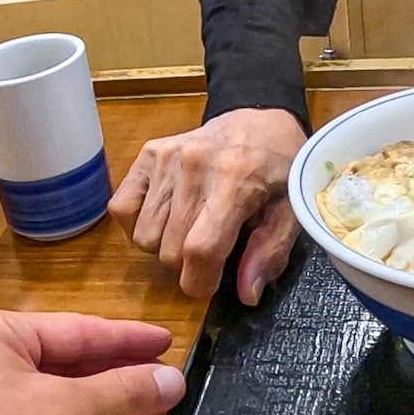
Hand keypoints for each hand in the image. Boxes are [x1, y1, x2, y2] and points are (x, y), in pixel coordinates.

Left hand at [0, 309, 186, 414]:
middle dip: (125, 375)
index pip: (78, 329)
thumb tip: (173, 380)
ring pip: (69, 396)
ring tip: (159, 409)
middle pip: (74, 362)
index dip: (127, 338)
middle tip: (168, 378)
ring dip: (116, 404)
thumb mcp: (66, 411)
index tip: (166, 340)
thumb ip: (124, 391)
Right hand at [109, 108, 306, 303]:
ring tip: (191, 228)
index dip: (200, 281)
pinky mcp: (147, 153)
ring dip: (165, 246)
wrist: (260, 120)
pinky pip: (122, 209)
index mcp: (236, 180)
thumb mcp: (291, 210)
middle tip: (210, 248)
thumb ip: (270, 251)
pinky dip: (139, 224)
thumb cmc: (279, 169)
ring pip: (143, 236)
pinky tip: (167, 216)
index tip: (209, 285)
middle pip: (169, 250)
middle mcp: (195, 166)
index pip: (201, 248)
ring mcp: (166, 157)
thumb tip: (246, 294)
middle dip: (188, 265)